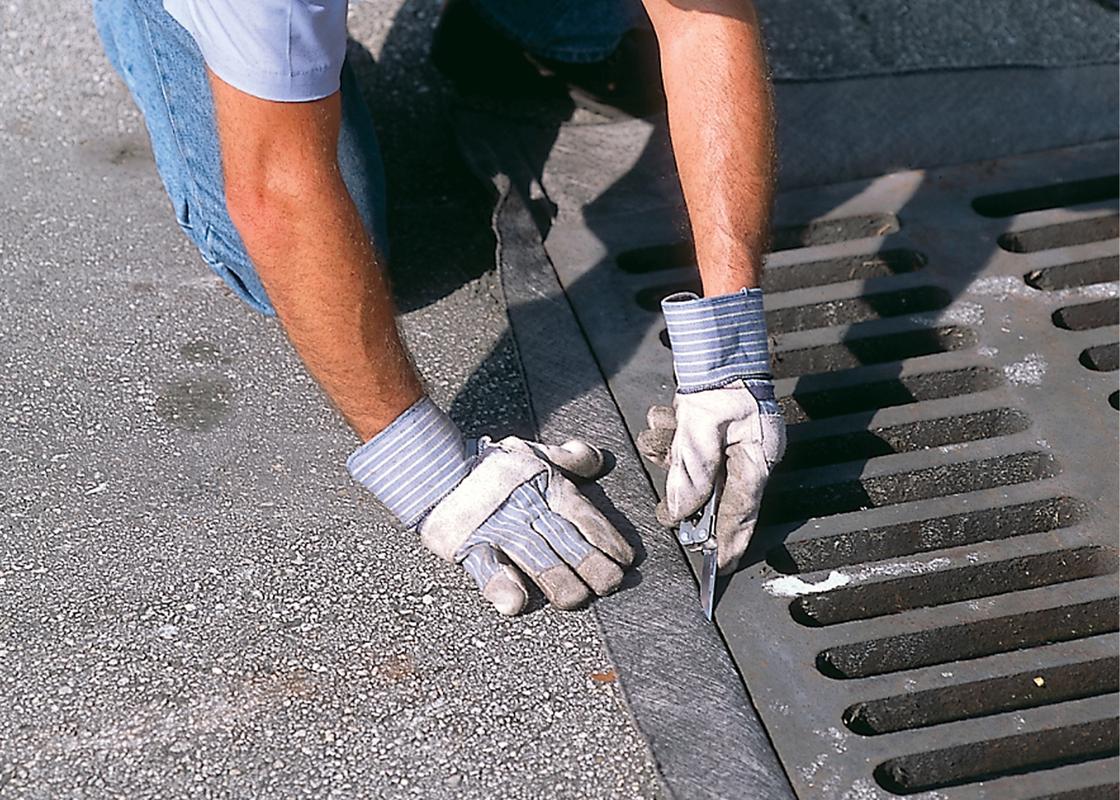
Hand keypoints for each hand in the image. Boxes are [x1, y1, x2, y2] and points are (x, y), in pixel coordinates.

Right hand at [424, 437, 633, 614]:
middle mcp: (526, 509)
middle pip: (565, 539)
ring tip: (574, 598)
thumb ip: (569, 458)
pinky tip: (515, 603)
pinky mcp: (469, 546)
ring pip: (533, 557)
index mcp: (545, 488)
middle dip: (590, 563)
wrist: (434, 467)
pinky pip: (487, 568)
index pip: (583, 515)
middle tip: (610, 583)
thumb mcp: (532, 452)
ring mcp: (497, 529)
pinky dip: (501, 585)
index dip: (605, 537)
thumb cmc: (488, 464)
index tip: (624, 560)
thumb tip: (598, 460)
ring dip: (557, 579)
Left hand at [638, 288, 784, 573]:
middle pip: (716, 496)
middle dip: (690, 498)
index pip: (741, 514)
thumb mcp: (701, 430)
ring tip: (667, 435)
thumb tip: (682, 512)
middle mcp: (748, 455)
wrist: (720, 342)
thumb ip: (692, 473)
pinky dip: (674, 439)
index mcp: (757, 460)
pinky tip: (666, 419)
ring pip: (698, 471)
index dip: (729, 542)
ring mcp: (732, 442)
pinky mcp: (715, 430)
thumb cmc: (720, 382)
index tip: (718, 567)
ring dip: (676, 458)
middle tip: (668, 515)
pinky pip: (691, 448)